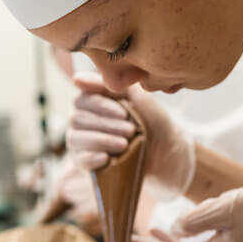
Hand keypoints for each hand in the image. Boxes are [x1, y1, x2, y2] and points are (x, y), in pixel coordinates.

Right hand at [66, 72, 195, 198]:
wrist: (166, 152)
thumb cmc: (152, 120)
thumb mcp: (137, 97)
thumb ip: (110, 85)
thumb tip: (76, 79)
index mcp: (92, 101)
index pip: (82, 99)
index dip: (101, 106)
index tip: (124, 114)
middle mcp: (82, 120)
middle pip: (78, 119)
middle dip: (106, 125)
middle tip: (130, 131)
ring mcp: (82, 142)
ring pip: (76, 138)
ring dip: (102, 140)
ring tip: (124, 144)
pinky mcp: (86, 162)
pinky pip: (80, 159)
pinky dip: (92, 157)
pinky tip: (107, 158)